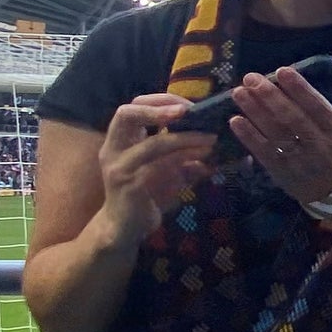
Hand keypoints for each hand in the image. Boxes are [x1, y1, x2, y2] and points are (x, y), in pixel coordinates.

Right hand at [96, 95, 215, 246]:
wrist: (124, 230)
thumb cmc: (145, 195)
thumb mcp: (169, 169)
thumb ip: (186, 153)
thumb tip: (219, 137)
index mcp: (120, 140)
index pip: (133, 107)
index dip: (159, 101)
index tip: (187, 105)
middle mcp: (113, 149)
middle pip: (127, 114)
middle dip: (159, 108)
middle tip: (188, 110)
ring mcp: (119, 168)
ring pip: (154, 144)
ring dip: (186, 138)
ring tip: (211, 138)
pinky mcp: (129, 186)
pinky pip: (160, 167)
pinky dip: (185, 159)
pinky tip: (204, 159)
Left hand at [230, 56, 331, 205]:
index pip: (317, 106)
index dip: (299, 89)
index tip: (282, 71)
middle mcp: (318, 144)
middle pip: (291, 118)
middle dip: (270, 96)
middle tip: (251, 78)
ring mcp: (299, 160)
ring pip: (275, 133)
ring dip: (254, 112)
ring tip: (238, 93)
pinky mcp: (282, 172)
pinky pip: (263, 153)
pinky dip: (249, 137)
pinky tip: (235, 121)